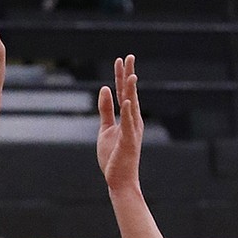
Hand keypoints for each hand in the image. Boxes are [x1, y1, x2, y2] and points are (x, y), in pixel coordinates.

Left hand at [96, 54, 142, 191]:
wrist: (119, 180)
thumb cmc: (113, 156)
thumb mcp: (105, 129)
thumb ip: (105, 110)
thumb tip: (104, 89)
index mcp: (128, 117)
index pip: (124, 92)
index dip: (121, 76)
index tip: (120, 60)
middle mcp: (133, 121)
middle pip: (130, 94)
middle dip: (128, 76)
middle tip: (129, 57)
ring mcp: (132, 131)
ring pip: (132, 106)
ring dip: (131, 91)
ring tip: (130, 75)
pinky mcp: (128, 142)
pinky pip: (128, 125)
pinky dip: (127, 112)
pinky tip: (126, 100)